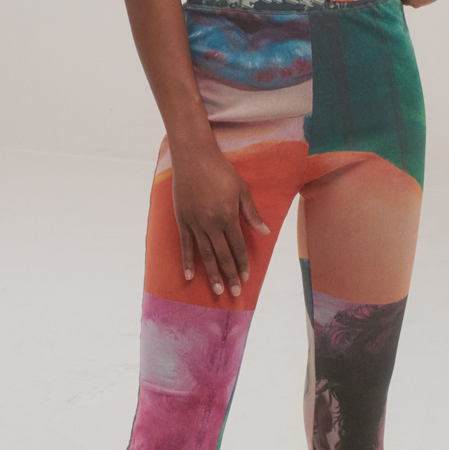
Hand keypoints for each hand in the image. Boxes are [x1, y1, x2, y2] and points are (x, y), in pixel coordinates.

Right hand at [171, 139, 269, 297]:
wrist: (193, 157)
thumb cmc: (221, 170)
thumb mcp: (241, 189)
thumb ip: (251, 213)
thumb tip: (265, 232)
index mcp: (228, 216)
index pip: (237, 246)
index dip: (242, 263)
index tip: (246, 277)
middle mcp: (211, 223)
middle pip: (222, 255)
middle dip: (229, 275)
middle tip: (234, 292)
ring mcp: (195, 223)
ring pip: (204, 254)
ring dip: (211, 273)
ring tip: (216, 289)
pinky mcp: (182, 220)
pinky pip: (186, 245)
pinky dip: (187, 261)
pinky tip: (190, 275)